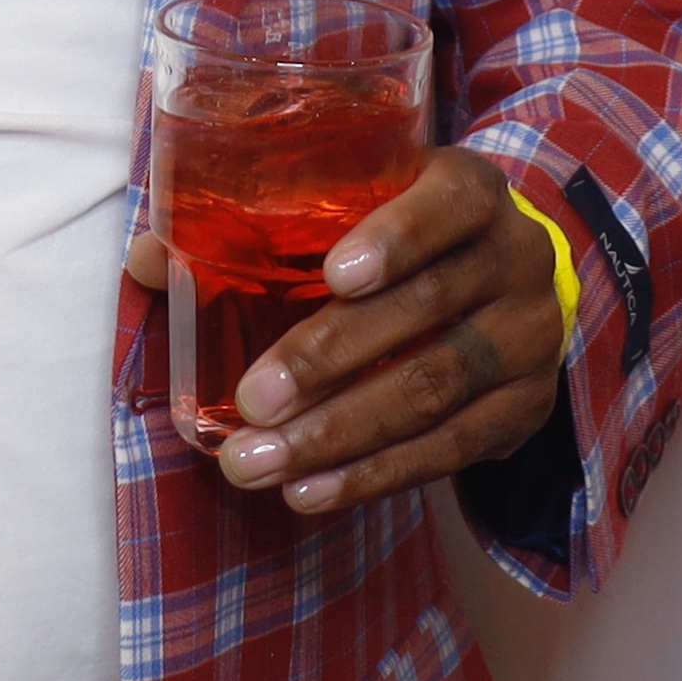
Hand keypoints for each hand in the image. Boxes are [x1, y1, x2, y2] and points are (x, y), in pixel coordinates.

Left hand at [133, 147, 569, 513]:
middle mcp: (515, 258)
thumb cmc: (400, 234)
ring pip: (435, 390)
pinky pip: (449, 450)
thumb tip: (152, 259)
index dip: (395, 238)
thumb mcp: (357, 204)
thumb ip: (261, 224)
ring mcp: (529, 339)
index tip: (331, 275)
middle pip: (428, 309)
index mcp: (471, 191)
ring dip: (340, 434)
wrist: (505, 283)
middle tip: (253, 401)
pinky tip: (311, 490)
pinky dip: (374, 475)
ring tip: (258, 462)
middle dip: (331, 359)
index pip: (445, 205)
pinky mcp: (525, 410)